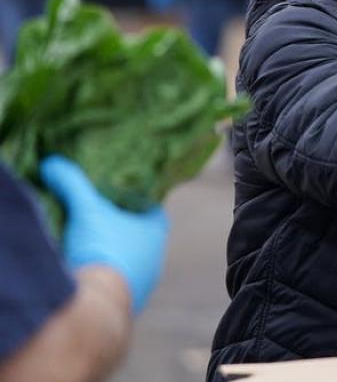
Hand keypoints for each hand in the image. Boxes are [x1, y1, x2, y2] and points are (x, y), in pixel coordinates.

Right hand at [40, 155, 169, 313]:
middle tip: (97, 219)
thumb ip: (72, 183)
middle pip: (139, 237)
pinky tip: (85, 272)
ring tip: (87, 246)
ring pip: (128, 263)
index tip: (119, 195)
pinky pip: (115, 284)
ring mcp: (142, 282)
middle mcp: (155, 257)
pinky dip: (102, 277)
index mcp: (155, 231)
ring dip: (110, 255)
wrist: (96, 301)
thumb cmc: (103, 248)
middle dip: (120, 229)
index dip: (136, 201)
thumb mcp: (86, 208)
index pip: (152, 209)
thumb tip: (53, 163)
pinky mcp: (124, 302)